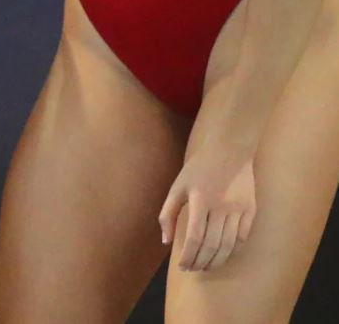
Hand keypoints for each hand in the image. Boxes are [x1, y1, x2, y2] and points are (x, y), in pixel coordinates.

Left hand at [160, 148, 255, 272]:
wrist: (230, 149)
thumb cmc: (199, 169)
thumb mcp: (177, 186)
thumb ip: (168, 213)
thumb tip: (166, 241)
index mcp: (200, 199)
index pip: (194, 237)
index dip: (189, 255)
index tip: (183, 266)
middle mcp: (221, 205)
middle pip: (212, 244)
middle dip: (201, 261)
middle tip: (193, 269)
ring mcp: (239, 208)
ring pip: (229, 244)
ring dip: (217, 260)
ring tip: (207, 266)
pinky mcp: (251, 209)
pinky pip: (243, 237)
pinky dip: (233, 251)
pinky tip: (223, 255)